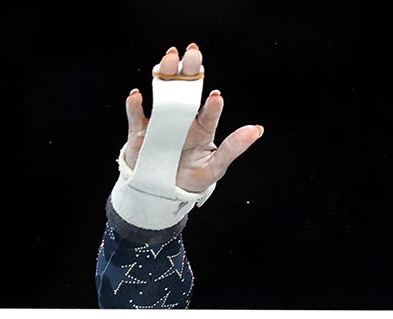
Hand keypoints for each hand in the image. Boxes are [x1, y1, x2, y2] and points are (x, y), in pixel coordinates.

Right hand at [122, 44, 263, 193]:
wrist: (163, 190)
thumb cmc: (193, 176)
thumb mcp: (216, 167)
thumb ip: (233, 148)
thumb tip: (257, 130)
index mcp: (202, 127)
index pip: (209, 111)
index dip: (212, 104)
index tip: (216, 96)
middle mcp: (182, 118)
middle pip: (186, 90)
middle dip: (189, 71)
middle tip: (193, 53)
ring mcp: (161, 122)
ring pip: (162, 94)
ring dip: (164, 75)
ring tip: (169, 59)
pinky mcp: (140, 131)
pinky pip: (136, 115)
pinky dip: (134, 105)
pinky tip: (137, 96)